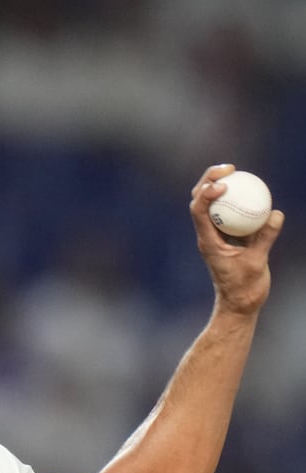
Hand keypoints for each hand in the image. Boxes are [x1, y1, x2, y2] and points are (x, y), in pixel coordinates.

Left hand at [191, 163, 284, 316]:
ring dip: (217, 184)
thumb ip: (264, 238)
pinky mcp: (227, 236)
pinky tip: (249, 187)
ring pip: (210, 204)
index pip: (199, 212)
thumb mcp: (257, 262)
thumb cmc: (244, 287)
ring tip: (233, 170)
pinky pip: (228, 212)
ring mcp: (216, 235)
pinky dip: (234, 198)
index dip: (206, 194)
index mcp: (208, 242)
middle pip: (199, 201)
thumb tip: (275, 214)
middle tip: (229, 168)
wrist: (239, 302)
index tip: (223, 184)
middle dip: (209, 180)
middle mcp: (208, 235)